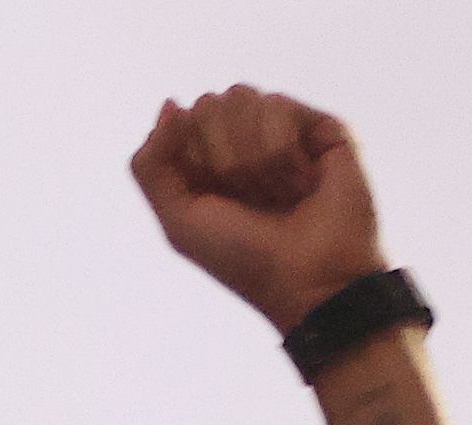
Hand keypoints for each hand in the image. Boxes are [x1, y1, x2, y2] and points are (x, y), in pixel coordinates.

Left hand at [129, 88, 392, 335]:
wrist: (307, 278)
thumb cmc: (242, 256)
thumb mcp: (178, 218)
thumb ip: (151, 164)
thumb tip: (170, 104)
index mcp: (205, 160)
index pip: (180, 120)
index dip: (190, 161)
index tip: (214, 199)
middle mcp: (243, 139)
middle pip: (208, 103)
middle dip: (221, 159)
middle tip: (249, 199)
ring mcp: (283, 129)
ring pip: (241, 97)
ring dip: (251, 159)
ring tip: (277, 194)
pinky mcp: (320, 125)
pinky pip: (277, 104)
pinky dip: (281, 153)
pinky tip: (303, 182)